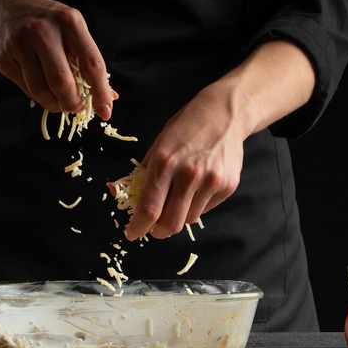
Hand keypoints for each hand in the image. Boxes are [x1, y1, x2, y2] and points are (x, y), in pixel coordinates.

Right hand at [0, 0, 114, 118]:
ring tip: (60, 102)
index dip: (101, 92)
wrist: (4, 10)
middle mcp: (43, 30)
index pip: (91, 63)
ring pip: (40, 90)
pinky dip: (38, 96)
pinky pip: (25, 88)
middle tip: (76, 108)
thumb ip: (89, 62)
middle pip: (62, 81)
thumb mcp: (72, 31)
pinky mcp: (3, 57)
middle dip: (72, 103)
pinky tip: (42, 89)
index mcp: (70, 21)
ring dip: (54, 104)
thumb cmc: (48, 25)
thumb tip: (110, 98)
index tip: (105, 110)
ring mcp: (20, 43)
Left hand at [124, 85, 248, 240]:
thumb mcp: (158, 145)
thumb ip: (143, 174)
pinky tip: (198, 186)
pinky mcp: (228, 185)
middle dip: (159, 232)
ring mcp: (211, 180)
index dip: (138, 227)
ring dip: (179, 216)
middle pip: (171, 223)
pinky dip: (197, 205)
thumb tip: (119, 192)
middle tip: (154, 229)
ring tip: (179, 197)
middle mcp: (189, 174)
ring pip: (189, 219)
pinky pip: (206, 209)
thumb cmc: (185, 129)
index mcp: (165, 162)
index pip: (149, 208)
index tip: (132, 234)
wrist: (223, 114)